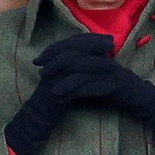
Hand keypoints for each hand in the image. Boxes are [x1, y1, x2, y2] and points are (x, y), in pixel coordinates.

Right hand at [5, 34, 116, 154]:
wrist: (39, 116)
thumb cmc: (56, 94)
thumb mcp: (65, 75)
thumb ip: (75, 62)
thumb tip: (95, 51)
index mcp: (53, 60)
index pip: (71, 41)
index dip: (90, 38)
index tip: (109, 38)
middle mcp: (51, 66)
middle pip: (72, 49)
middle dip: (93, 45)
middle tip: (112, 45)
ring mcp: (53, 81)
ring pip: (75, 67)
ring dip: (97, 64)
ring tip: (114, 65)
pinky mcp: (57, 96)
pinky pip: (78, 89)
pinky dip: (95, 88)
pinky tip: (110, 87)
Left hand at [38, 38, 154, 128]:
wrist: (138, 97)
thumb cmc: (114, 85)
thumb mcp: (96, 71)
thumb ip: (81, 64)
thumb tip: (59, 61)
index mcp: (98, 51)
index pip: (73, 43)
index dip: (54, 49)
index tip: (39, 59)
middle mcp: (103, 56)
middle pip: (75, 51)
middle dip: (54, 60)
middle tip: (41, 70)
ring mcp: (109, 68)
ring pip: (80, 65)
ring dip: (61, 74)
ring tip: (48, 83)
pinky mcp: (112, 82)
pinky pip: (88, 82)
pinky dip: (72, 87)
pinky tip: (60, 93)